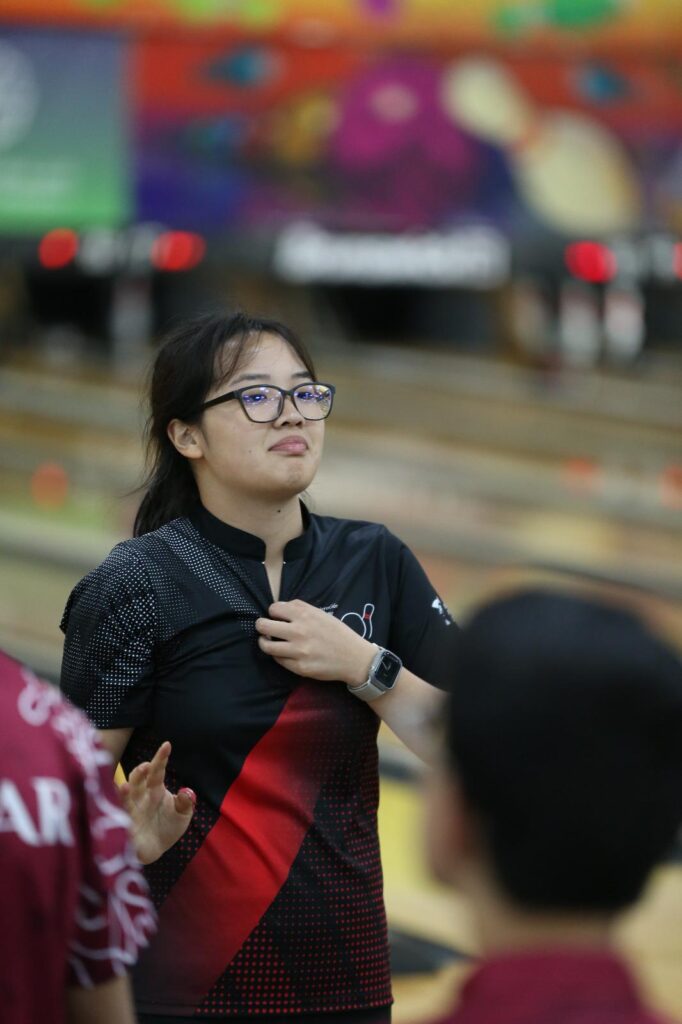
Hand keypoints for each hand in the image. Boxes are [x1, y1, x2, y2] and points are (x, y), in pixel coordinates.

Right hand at [118, 741, 194, 864]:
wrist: (156, 849)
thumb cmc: (168, 827)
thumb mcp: (182, 815)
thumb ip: (185, 804)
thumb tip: (186, 793)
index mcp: (155, 789)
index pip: (158, 771)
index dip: (161, 758)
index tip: (166, 745)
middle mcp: (140, 797)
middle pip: (137, 781)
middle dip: (139, 773)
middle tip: (146, 767)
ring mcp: (131, 811)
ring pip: (124, 798)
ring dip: (123, 793)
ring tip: (124, 787)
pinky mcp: (124, 827)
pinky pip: (117, 819)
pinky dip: (114, 815)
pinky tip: (111, 812)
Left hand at [256, 599, 375, 685]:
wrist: (354, 658)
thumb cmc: (338, 633)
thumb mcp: (321, 614)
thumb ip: (300, 609)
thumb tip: (279, 609)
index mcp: (304, 615)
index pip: (273, 609)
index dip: (273, 612)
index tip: (277, 617)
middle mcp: (299, 631)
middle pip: (264, 626)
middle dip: (261, 626)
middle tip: (265, 629)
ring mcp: (298, 651)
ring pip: (267, 646)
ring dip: (264, 642)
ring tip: (267, 642)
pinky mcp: (299, 667)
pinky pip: (278, 660)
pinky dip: (277, 655)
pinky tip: (283, 653)